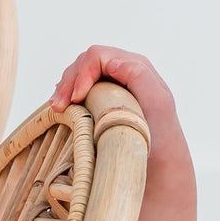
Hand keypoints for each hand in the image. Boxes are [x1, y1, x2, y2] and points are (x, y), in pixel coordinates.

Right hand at [48, 46, 183, 157]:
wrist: (161, 163)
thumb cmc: (163, 136)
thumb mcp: (159, 103)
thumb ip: (139, 75)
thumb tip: (112, 62)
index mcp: (135, 66)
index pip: (97, 56)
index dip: (82, 74)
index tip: (76, 98)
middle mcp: (123, 70)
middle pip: (84, 63)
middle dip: (69, 82)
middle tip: (58, 106)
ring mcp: (112, 84)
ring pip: (78, 75)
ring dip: (64, 89)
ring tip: (56, 108)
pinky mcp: (103, 99)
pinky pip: (79, 89)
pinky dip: (67, 96)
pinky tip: (62, 108)